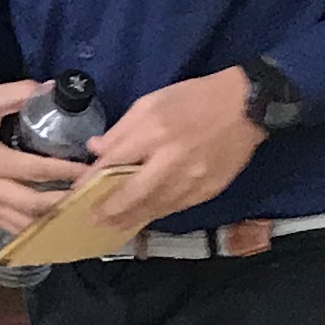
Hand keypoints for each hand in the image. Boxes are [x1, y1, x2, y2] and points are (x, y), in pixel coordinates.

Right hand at [0, 80, 82, 236]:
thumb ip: (16, 94)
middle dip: (66, 201)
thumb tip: (49, 88)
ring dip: (53, 221)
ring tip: (78, 215)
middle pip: (35, 204)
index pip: (37, 169)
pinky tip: (54, 230)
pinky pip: (13, 228)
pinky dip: (35, 232)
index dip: (67, 171)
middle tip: (92, 195)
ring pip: (26, 223)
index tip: (91, 169)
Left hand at [87, 69, 265, 231]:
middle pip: (133, 194)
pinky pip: (176, 208)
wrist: (247, 107)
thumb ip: (122, 128)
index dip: (93, 180)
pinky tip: (145, 216)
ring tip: (113, 226)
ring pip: (155, 207)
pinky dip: (157, 213)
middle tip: (92, 221)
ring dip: (131, 219)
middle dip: (110, 211)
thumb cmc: (195, 99)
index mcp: (155, 133)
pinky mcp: (208, 190)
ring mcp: (192, 180)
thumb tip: (97, 149)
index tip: (78, 192)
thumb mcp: (152, 102)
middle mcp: (171, 161)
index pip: (115, 162)